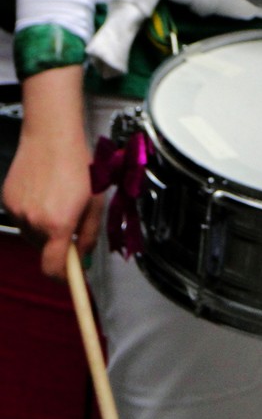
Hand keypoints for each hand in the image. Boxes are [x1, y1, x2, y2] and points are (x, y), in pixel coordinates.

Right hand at [2, 67, 101, 279]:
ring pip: (32, 235)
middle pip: (45, 250)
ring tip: (57, 202)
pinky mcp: (7, 200)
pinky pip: (21, 218)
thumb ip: (89, 235)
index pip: (54, 267)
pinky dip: (33, 214)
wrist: (52, 139)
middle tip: (71, 223)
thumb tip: (85, 258)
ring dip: (45, 229)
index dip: (63, 278)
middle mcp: (34, 221)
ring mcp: (17, 211)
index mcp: (59, 225)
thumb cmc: (79, 168)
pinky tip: (43, 195)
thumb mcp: (95, 205)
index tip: (70, 279)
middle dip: (59, 245)